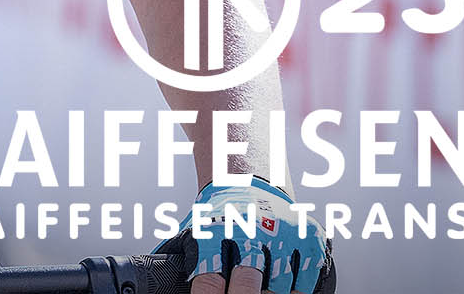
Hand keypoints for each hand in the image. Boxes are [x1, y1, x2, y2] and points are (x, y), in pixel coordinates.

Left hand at [162, 179, 331, 292]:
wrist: (249, 181)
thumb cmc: (218, 216)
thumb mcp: (195, 230)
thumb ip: (183, 258)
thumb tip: (154, 280)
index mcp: (218, 231)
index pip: (210, 278)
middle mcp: (252, 231)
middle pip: (247, 286)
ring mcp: (284, 235)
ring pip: (279, 290)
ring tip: (258, 291)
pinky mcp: (310, 241)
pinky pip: (305, 285)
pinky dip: (293, 293)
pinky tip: (282, 290)